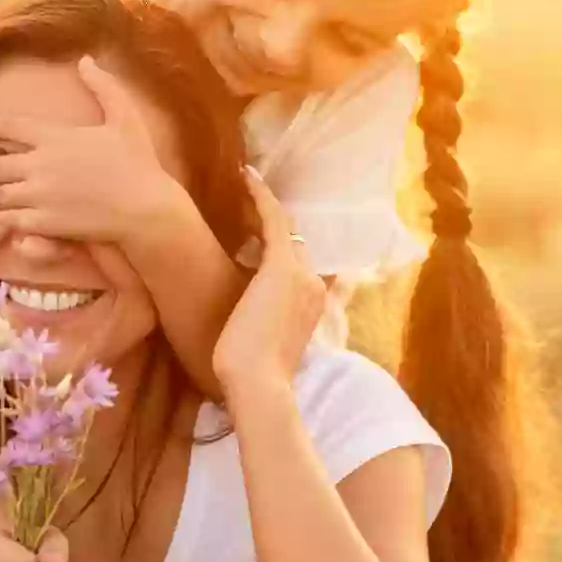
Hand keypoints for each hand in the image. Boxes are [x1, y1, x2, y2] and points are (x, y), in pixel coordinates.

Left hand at [0, 55, 182, 243]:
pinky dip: (3, 218)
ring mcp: (41, 195)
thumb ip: (103, 87)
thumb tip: (86, 60)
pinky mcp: (46, 223)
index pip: (11, 127)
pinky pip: (14, 220)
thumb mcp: (125, 117)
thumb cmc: (139, 164)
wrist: (145, 209)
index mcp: (56, 137)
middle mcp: (42, 165)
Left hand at [212, 169, 323, 398]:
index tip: (269, 236)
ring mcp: (301, 276)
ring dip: (266, 207)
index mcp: (312, 307)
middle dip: (276, 226)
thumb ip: (268, 332)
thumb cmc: (252, 377)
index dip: (289, 252)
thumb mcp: (264, 349)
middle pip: (297, 247)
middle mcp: (315, 287)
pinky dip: (260, 197)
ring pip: (286, 231)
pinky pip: (274, 220)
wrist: (258, 385)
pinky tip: (246, 177)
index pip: (303, 270)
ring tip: (248, 184)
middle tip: (254, 198)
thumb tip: (255, 326)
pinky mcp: (281, 267)